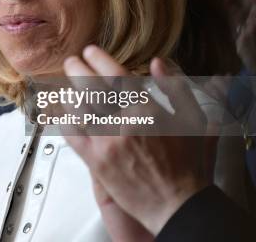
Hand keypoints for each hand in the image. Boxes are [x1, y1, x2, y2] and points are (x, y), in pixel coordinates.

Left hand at [64, 45, 214, 234]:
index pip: (115, 74)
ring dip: (70, 92)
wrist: (177, 203)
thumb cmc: (187, 161)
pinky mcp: (95, 161)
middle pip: (91, 87)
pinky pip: (72, 134)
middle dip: (77, 69)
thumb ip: (175, 86)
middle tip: (71, 62)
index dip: (99, 59)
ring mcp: (106, 141)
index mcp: (147, 108)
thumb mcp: (192, 118)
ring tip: (67, 85)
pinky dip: (65, 119)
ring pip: (79, 108)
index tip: (90, 51)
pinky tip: (63, 112)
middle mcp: (124, 121)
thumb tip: (157, 62)